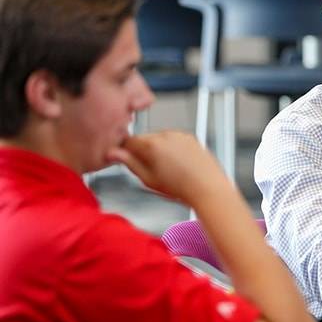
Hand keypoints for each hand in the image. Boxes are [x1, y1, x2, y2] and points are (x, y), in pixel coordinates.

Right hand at [107, 131, 231, 204]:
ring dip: (158, 149)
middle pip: (144, 138)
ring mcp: (179, 135)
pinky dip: (172, 148)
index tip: (127, 160)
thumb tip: (114, 154)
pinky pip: (174, 140)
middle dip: (143, 150)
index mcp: (152, 144)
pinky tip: (178, 164)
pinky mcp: (190, 137)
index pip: (128, 141)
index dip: (126, 152)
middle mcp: (166, 135)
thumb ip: (130, 163)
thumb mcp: (148, 179)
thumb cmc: (182, 187)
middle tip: (150, 169)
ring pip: (159, 138)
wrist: (207, 187)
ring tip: (167, 168)